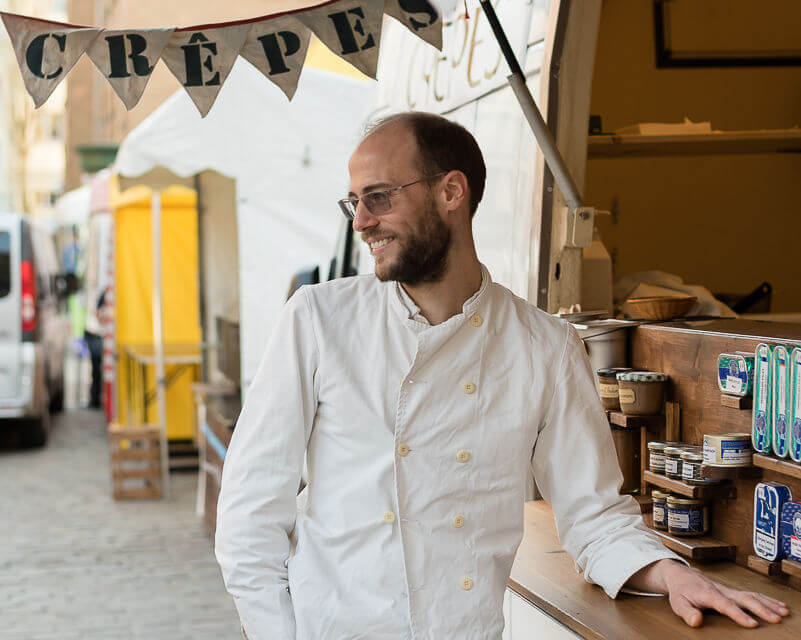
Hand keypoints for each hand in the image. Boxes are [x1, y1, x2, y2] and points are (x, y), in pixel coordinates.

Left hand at [629, 559, 789, 627]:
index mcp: (709, 594)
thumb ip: (686, 613)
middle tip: (776, 618)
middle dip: (761, 608)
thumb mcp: (677, 603)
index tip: (752, 624)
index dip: (739, 615)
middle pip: (744, 598)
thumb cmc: (680, 591)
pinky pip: (752, 594)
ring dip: (768, 603)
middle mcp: (722, 591)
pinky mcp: (733, 592)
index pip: (726, 605)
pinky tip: (779, 606)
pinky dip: (767, 600)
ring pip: (751, 595)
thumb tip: (696, 621)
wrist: (681, 575)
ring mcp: (729, 590)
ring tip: (784, 612)